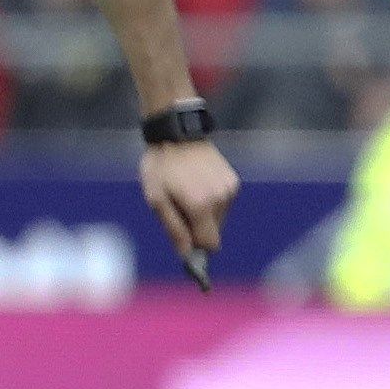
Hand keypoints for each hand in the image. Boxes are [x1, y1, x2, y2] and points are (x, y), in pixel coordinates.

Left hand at [140, 138, 236, 273]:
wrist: (176, 134)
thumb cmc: (161, 168)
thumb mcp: (156, 200)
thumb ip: (174, 229)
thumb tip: (186, 254)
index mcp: (200, 205)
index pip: (210, 244)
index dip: (197, 248)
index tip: (186, 245)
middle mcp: (220, 199)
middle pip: (214, 232)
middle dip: (197, 228)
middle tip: (177, 209)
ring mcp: (230, 189)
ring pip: (218, 218)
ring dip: (203, 214)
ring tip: (185, 192)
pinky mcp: (233, 181)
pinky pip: (222, 203)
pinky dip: (210, 201)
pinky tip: (196, 185)